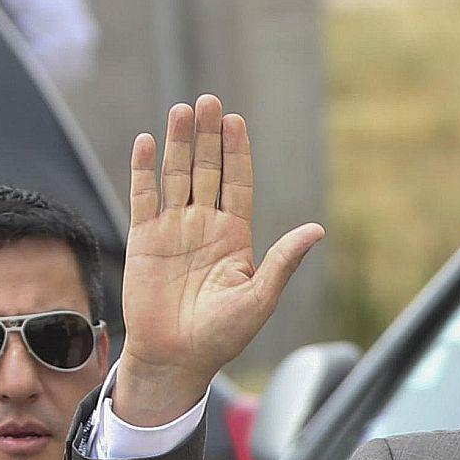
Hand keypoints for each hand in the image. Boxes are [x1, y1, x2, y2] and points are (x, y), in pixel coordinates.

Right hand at [118, 94, 323, 425]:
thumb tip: (317, 230)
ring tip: (182, 110)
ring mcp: (172, 230)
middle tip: (209, 101)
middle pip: (207, 170)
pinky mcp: (144, 239)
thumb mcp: (259, 298)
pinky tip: (147, 142)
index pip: (237, 184)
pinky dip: (143, 170)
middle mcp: (203, 226)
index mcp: (234, 238)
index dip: (237, 153)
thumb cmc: (222, 336)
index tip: (236, 121)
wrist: (177, 357)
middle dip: (208, 137)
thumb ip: (283, 261)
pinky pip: (143, 196)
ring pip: (176, 176)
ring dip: (178, 143)